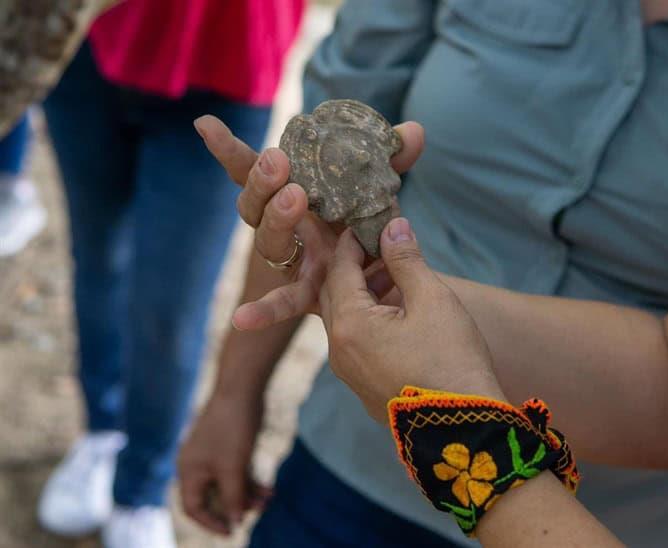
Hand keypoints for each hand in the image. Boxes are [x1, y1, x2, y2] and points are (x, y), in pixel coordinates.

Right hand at [177, 393, 269, 534]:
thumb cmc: (232, 427)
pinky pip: (235, 471)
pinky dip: (250, 480)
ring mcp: (212, 454)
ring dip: (247, 494)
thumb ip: (233, 497)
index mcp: (189, 470)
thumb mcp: (233, 468)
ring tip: (269, 500)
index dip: (211, 522)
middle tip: (258, 511)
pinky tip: (269, 489)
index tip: (232, 532)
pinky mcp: (227, 445)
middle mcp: (197, 464)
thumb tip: (235, 523)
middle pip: (212, 497)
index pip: (193, 507)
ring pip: (228, 484)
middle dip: (235, 506)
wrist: (242, 388)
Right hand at [194, 115, 424, 330]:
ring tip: (295, 197)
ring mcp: (295, 259)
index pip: (258, 170)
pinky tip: (242, 320)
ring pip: (268, 242)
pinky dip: (264, 311)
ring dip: (276, 217)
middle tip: (278, 162)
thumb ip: (392, 158)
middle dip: (262, 181)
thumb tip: (414, 131)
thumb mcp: (380, 186)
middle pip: (255, 205)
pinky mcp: (309, 291)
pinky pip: (284, 302)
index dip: (231, 150)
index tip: (206, 125)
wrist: (391, 271)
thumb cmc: (373, 220)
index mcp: (296, 193)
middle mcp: (286, 226)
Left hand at [319, 218, 503, 423]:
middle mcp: (339, 352)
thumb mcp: (432, 299)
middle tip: (377, 247)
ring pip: (345, 322)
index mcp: (350, 325)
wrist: (466, 429)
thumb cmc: (452, 359)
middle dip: (352, 268)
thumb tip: (393, 226)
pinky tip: (395, 313)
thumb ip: (406, 260)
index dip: (353, 244)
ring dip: (362, 295)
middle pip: (334, 296)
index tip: (367, 225)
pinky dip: (368, 321)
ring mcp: (350, 375)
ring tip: (392, 277)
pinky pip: (356, 345)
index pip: (339, 271)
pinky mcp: (365, 390)